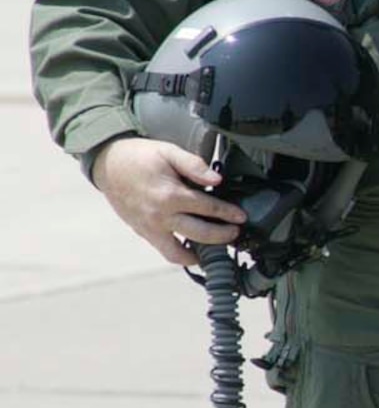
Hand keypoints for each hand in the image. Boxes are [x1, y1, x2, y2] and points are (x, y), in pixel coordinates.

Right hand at [92, 135, 246, 267]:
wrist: (108, 165)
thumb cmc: (138, 157)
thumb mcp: (168, 152)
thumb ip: (194, 165)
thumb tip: (217, 179)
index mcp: (170, 195)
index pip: (208, 208)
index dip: (228, 213)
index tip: (241, 217)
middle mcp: (161, 216)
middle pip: (200, 234)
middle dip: (222, 236)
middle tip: (235, 233)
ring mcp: (151, 228)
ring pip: (181, 253)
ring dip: (202, 253)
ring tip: (217, 247)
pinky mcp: (144, 233)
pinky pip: (166, 252)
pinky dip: (182, 255)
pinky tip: (195, 250)